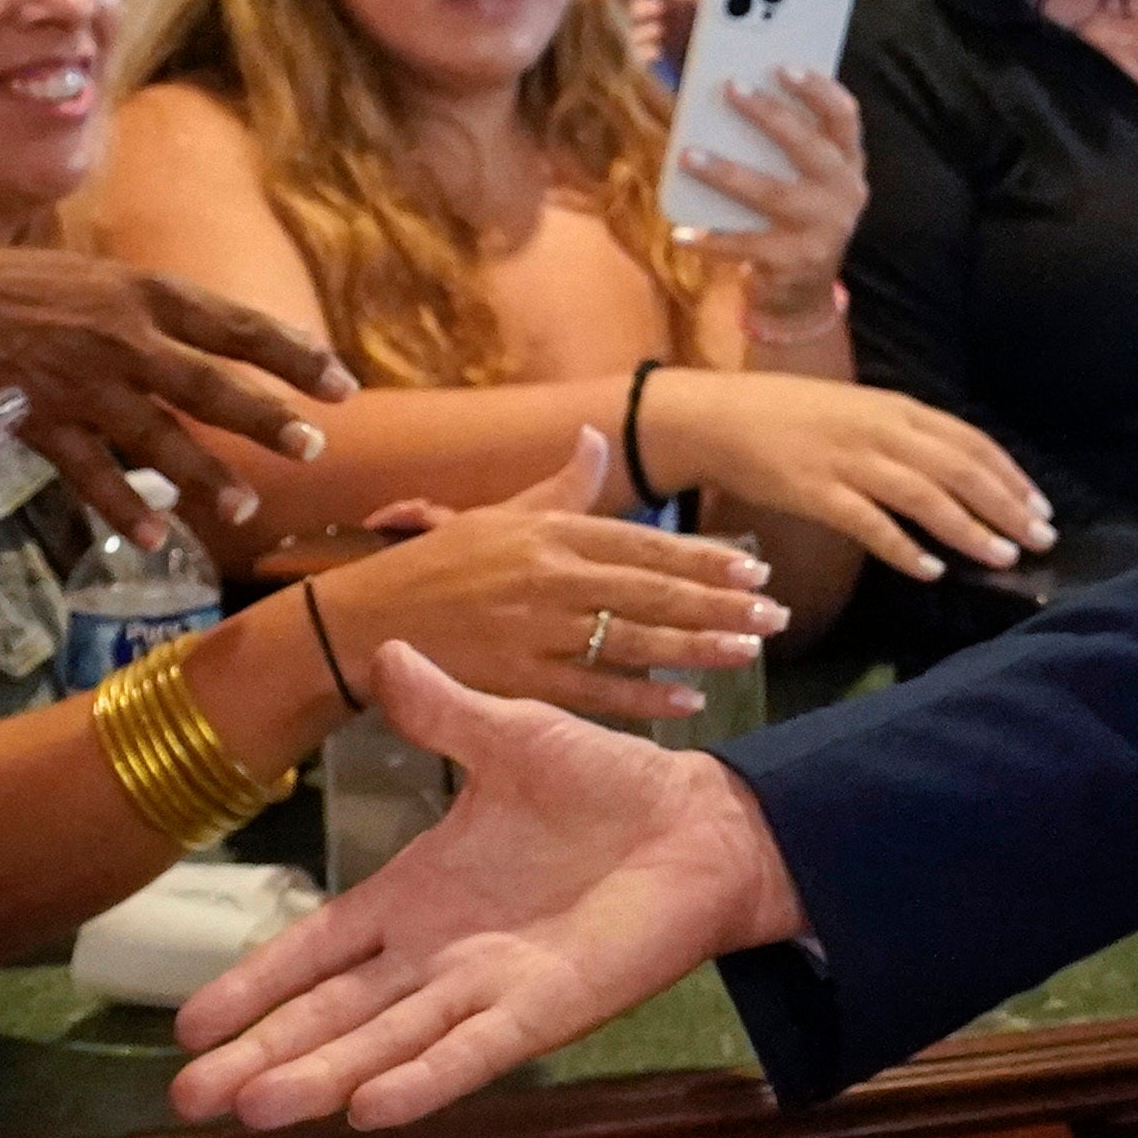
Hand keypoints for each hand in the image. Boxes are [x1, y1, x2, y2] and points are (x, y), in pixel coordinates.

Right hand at [0, 247, 352, 530]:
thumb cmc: (43, 290)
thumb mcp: (116, 280)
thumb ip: (176, 316)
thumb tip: (253, 345)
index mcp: (148, 294)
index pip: (236, 325)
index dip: (292, 355)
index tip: (343, 386)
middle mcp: (122, 338)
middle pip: (205, 383)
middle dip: (261, 417)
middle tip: (312, 447)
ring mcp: (82, 385)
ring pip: (154, 436)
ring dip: (202, 476)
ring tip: (245, 509)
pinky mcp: (44, 423)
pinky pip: (89, 474)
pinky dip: (122, 507)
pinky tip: (156, 538)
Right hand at [169, 641, 804, 1132]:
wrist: (697, 822)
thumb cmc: (605, 784)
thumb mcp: (511, 736)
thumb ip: (443, 712)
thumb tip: (385, 651)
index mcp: (415, 896)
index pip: (315, 950)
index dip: (256, 984)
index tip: (190, 1023)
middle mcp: (437, 955)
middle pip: (332, 1015)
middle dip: (263, 1054)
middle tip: (190, 1099)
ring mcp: (487, 988)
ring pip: (386, 1042)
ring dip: (322, 1074)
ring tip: (256, 1108)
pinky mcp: (544, 1009)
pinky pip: (472, 1051)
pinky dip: (423, 1079)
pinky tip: (369, 1109)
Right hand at [303, 430, 784, 729]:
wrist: (362, 623)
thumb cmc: (435, 566)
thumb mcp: (498, 514)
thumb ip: (561, 485)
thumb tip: (595, 438)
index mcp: (549, 532)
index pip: (643, 544)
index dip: (703, 559)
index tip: (754, 570)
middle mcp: (549, 577)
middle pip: (651, 590)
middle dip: (719, 604)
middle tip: (775, 615)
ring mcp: (535, 630)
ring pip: (632, 638)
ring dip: (696, 645)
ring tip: (748, 650)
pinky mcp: (519, 679)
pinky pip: (594, 690)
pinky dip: (644, 697)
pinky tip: (689, 699)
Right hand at [625, 364, 1051, 580]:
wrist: (720, 416)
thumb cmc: (791, 416)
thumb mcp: (858, 412)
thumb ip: (904, 436)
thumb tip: (953, 471)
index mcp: (896, 408)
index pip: (970, 441)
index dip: (1010, 474)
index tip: (1041, 505)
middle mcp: (881, 430)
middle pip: (960, 469)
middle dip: (1007, 505)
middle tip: (1041, 538)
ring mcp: (849, 461)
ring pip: (925, 497)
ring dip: (969, 529)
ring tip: (1003, 556)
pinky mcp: (817, 492)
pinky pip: (871, 524)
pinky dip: (905, 548)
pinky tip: (931, 571)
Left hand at [668, 68, 865, 315]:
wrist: (803, 291)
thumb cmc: (793, 214)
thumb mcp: (801, 177)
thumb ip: (783, 141)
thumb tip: (731, 92)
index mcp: (847, 163)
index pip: (843, 117)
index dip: (817, 89)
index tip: (783, 65)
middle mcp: (843, 194)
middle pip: (808, 147)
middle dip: (770, 115)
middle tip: (730, 87)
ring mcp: (822, 231)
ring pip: (772, 194)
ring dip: (727, 173)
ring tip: (688, 155)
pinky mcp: (794, 263)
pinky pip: (746, 247)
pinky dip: (712, 240)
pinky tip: (683, 231)